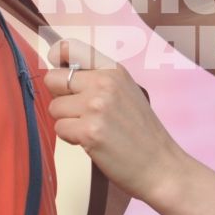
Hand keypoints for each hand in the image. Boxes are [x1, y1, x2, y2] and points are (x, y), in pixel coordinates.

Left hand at [46, 39, 196, 205]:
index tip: (59, 72)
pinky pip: (59, 129)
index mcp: (114, 70)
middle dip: (59, 97)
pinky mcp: (89, 131)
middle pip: (53, 79)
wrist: (161, 166)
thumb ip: (99, 80)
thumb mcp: (127, 93)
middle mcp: (104, 83)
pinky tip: (92, 142)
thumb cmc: (143, 135)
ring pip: (54, 107)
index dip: (57, 59)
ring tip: (92, 130)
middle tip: (79, 112)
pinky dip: (71, 139)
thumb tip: (60, 75)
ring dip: (67, 122)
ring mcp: (96, 106)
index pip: (70, 48)